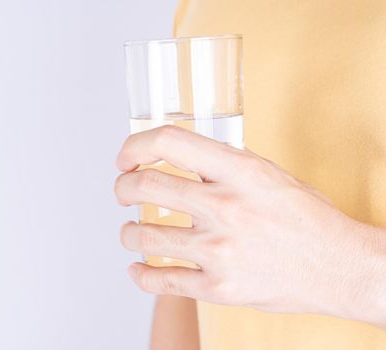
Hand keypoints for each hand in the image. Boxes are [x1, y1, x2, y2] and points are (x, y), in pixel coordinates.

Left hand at [114, 125, 385, 325]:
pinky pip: (160, 281)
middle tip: (122, 192)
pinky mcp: (217, 288)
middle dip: (122, 188)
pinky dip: (139, 275)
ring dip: (127, 232)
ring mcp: (219, 251)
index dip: (135, 146)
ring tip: (131, 231)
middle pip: (145, 186)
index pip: (169, 142)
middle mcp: (225, 208)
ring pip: (143, 236)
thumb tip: (177, 157)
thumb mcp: (268, 175)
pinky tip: (137, 268)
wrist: (339, 268)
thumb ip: (222, 165)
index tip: (126, 158)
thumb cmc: (305, 219)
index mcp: (239, 171)